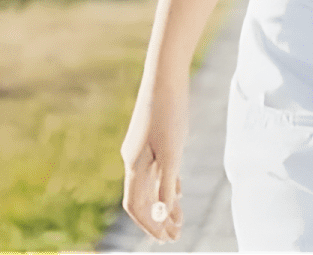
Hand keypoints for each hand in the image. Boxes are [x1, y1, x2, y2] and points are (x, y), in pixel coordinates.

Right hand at [120, 74, 188, 242]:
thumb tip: (163, 214)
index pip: (137, 207)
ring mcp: (141, 149)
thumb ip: (166, 183)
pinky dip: (165, 184)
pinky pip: (156, 170)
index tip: (166, 238)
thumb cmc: (168, 111)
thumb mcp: (172, 150)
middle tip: (175, 235)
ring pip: (150, 185)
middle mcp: (133, 160)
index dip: (150, 225)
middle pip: (143, 199)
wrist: (165, 74)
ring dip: (164, 204)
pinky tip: (177, 191)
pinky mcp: (151, 139)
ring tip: (179, 219)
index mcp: (134, 165)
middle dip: (158, 219)